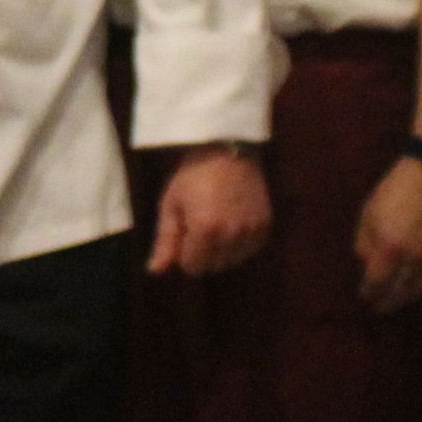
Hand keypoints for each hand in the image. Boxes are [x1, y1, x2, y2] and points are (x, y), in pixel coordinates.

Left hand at [149, 147, 271, 276]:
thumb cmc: (192, 176)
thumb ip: (165, 242)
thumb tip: (155, 272)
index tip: (185, 231)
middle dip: (203, 252)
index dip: (184, 253)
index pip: (193, 268)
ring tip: (217, 221)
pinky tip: (233, 222)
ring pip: (232, 261)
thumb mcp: (171, 205)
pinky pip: (249, 250)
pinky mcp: (265, 225)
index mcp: (205, 230)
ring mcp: (252, 231)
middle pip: (213, 267)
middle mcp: (232, 235)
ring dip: (222, 250)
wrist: (227, 150)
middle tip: (200, 223)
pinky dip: (240, 243)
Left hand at [353, 159, 421, 309]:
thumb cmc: (395, 188)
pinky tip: (420, 290)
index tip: (365, 296)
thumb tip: (365, 263)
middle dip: (387, 302)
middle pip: (399, 290)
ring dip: (407, 299)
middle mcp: (413, 255)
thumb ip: (364, 241)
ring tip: (398, 300)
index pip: (377, 281)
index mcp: (390, 245)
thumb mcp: (369, 211)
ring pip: (421, 289)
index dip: (370, 292)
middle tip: (379, 308)